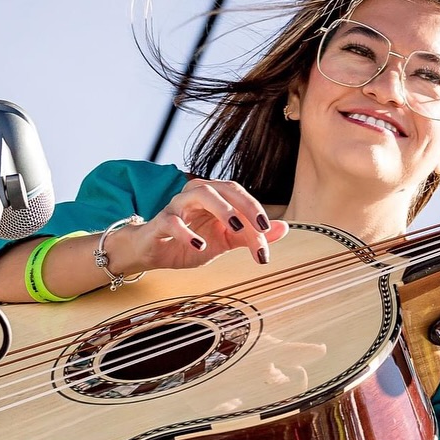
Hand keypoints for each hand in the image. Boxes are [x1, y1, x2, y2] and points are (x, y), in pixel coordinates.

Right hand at [116, 178, 288, 272]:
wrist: (155, 251)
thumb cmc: (190, 241)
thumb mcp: (225, 240)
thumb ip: (251, 234)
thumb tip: (284, 228)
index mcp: (214, 196)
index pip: (239, 196)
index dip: (255, 210)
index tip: (267, 231)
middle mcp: (196, 194)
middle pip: (224, 188)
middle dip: (245, 206)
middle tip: (259, 228)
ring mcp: (177, 206)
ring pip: (200, 194)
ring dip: (221, 209)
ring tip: (234, 227)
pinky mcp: (160, 222)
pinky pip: (173, 221)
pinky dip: (187, 232)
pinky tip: (199, 246)